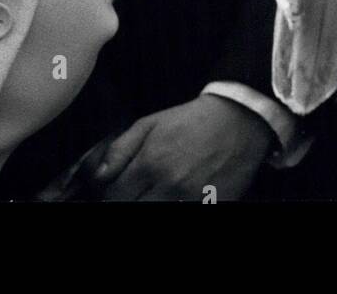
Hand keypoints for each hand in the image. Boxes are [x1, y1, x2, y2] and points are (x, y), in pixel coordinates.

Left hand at [87, 95, 274, 200]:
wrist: (237, 120)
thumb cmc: (190, 121)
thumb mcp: (150, 123)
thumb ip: (120, 149)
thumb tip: (99, 176)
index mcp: (151, 163)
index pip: (115, 198)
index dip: (110, 198)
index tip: (116, 193)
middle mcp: (170, 185)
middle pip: (134, 210)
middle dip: (130, 203)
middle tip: (135, 194)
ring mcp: (192, 200)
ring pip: (157, 216)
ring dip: (151, 205)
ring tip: (154, 194)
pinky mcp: (212, 206)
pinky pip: (185, 213)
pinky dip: (176, 208)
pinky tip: (173, 198)